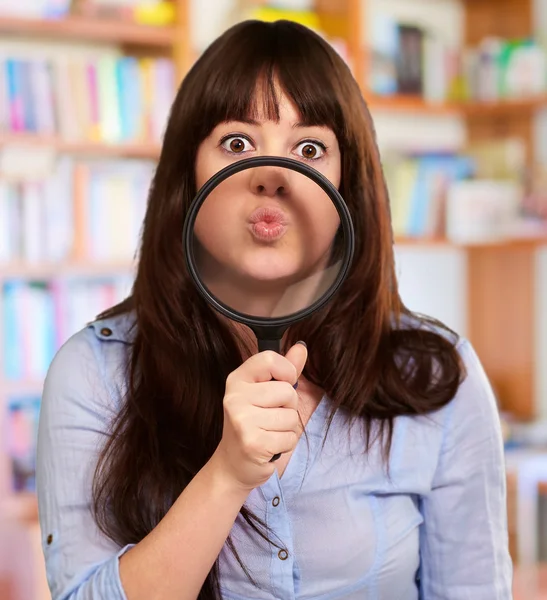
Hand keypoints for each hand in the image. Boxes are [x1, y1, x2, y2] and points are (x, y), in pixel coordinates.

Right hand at [211, 342, 307, 492]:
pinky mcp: (252, 443)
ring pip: (291, 416)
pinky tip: (270, 445)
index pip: (270, 359)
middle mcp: (235, 397)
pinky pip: (290, 437)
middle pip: (287, 391)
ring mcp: (241, 420)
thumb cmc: (253, 423)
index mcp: (238, 379)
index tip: (284, 383)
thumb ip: (284, 370)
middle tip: (271, 416)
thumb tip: (301, 347)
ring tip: (270, 431)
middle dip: (289, 406)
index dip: (287, 371)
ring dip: (288, 428)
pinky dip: (286, 443)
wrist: (233, 463)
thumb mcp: (266, 392)